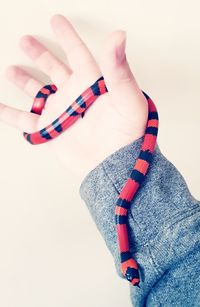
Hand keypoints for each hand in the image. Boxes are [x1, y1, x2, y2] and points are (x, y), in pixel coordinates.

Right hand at [2, 14, 147, 183]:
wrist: (113, 166)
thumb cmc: (126, 134)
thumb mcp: (126, 98)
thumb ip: (119, 68)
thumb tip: (119, 36)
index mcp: (92, 83)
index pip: (77, 53)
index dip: (67, 36)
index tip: (56, 20)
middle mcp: (75, 95)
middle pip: (53, 69)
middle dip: (39, 54)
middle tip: (25, 40)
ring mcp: (61, 113)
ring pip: (38, 92)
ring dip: (25, 80)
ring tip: (11, 69)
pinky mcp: (50, 130)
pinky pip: (25, 120)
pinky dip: (9, 113)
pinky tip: (0, 105)